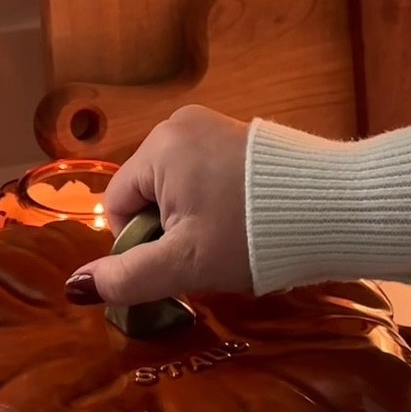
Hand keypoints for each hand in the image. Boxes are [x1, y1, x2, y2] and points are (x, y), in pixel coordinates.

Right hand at [65, 106, 251, 307]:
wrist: (335, 208)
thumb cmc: (250, 236)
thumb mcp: (184, 264)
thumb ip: (127, 277)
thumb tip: (75, 287)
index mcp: (158, 146)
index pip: (118, 205)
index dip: (139, 244)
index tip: (178, 260)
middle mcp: (180, 123)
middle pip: (148, 194)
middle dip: (169, 230)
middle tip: (209, 252)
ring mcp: (213, 124)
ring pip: (178, 188)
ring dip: (194, 219)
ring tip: (232, 237)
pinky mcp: (242, 135)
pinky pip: (207, 175)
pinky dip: (218, 202)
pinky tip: (247, 219)